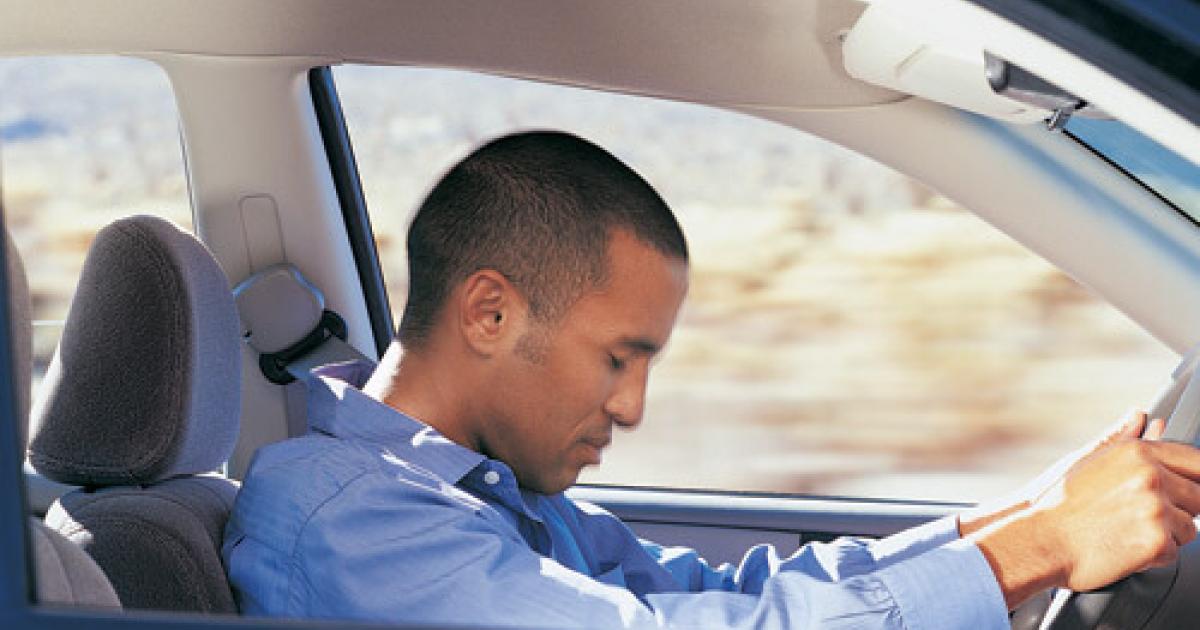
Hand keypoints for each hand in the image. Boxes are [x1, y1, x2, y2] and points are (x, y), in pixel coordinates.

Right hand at [972, 412, 1199, 607]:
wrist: (1038, 540)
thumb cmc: (1056, 503)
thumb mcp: (1087, 460)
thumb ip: (1122, 438)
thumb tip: (1140, 416)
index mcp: (1137, 453)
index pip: (1196, 461)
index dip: (1194, 478)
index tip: (1184, 490)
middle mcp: (1151, 477)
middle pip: (1199, 497)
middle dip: (1177, 509)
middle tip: (1140, 516)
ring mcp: (1156, 510)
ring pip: (1189, 528)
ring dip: (1166, 535)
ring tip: (1127, 532)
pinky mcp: (1157, 543)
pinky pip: (1175, 553)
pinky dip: (1153, 557)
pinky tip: (1125, 548)